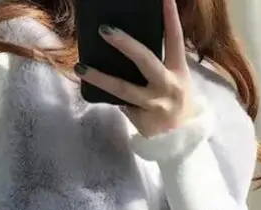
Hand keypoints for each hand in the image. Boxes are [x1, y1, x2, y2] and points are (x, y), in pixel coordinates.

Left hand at [75, 0, 196, 136]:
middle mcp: (168, 86)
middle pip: (145, 60)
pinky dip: (108, 95)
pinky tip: (95, 87)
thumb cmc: (173, 102)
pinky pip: (120, 103)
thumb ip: (158, 64)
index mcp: (178, 71)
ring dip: (99, 77)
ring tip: (80, 67)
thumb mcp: (175, 80)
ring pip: (123, 89)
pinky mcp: (141, 119)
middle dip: (125, 44)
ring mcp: (154, 104)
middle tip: (105, 29)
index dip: (170, 18)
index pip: (175, 39)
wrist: (180, 139)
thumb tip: (128, 46)